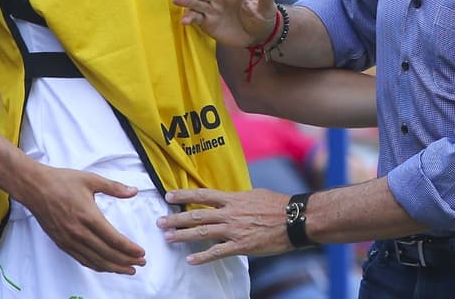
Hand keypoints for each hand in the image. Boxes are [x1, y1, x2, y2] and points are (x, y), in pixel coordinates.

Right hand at [16, 165, 146, 273]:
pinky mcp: (62, 243)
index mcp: (88, 216)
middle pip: (107, 254)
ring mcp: (69, 240)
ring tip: (127, 269)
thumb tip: (134, 191)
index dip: (129, 249)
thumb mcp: (91, 179)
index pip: (114, 239)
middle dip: (126, 261)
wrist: (34, 187)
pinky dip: (96, 266)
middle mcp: (79, 232)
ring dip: (113, 267)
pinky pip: (82, 259)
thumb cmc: (61, 181)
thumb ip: (114, 187)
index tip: (141, 252)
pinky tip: (106, 266)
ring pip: (95, 261)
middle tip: (141, 263)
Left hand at [156, 188, 292, 264]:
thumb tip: (229, 199)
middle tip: (160, 222)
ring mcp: (234, 230)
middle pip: (197, 216)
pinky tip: (190, 260)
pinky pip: (217, 252)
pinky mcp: (241, 246)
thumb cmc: (277, 205)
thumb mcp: (255, 194)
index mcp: (233, 199)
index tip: (168, 195)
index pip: (203, 195)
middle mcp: (229, 213)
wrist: (294, 219)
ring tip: (168, 238)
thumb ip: (238, 198)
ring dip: (182, 236)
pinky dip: (202, 257)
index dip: (184, 195)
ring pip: (202, 233)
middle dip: (176, 218)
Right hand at [174, 0, 278, 46]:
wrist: (259, 34)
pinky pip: (197, 18)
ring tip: (176, 0)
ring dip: (187, 1)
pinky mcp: (207, 21)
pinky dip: (189, 18)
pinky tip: (184, 20)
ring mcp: (212, 8)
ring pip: (197, 2)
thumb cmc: (263, 16)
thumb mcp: (266, 7)